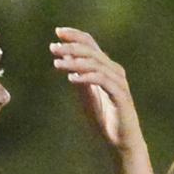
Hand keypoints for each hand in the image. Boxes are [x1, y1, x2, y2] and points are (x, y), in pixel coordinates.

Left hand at [50, 27, 138, 153]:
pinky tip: (71, 78)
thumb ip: (79, 77)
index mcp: (106, 68)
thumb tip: (64, 59)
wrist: (121, 142)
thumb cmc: (105, 119)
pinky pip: (102, 81)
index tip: (57, 31)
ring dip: (75, 62)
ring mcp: (118, 82)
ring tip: (57, 64)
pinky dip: (86, 77)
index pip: (91, 45)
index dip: (75, 36)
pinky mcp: (120, 96)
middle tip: (53, 47)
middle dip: (71, 47)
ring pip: (96, 64)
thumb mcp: (86, 96)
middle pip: (92, 51)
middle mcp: (114, 71)